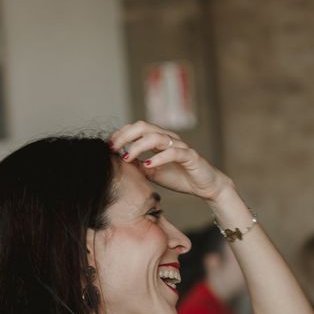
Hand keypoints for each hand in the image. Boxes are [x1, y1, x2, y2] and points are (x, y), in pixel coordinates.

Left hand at [109, 121, 231, 200]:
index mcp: (159, 139)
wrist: (205, 186)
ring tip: (127, 157)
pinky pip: (174, 152)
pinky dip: (159, 158)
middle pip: (144, 127)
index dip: (121, 134)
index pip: (137, 128)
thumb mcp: (152, 172)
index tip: (109, 145)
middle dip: (126, 136)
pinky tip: (148, 165)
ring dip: (138, 146)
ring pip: (157, 137)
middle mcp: (169, 138)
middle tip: (114, 148)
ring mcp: (180, 146)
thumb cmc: (179, 177)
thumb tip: (118, 160)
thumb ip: (137, 164)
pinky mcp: (190, 156)